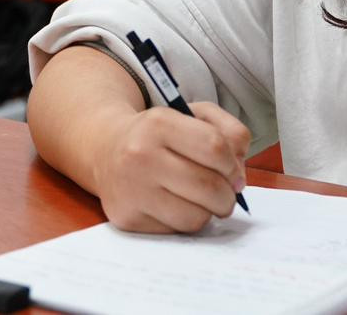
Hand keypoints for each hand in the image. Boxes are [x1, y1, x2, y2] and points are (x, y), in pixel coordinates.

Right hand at [91, 102, 249, 233]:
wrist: (107, 149)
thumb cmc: (160, 134)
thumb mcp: (194, 115)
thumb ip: (229, 132)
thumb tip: (239, 175)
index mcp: (159, 123)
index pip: (215, 148)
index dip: (234, 165)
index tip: (234, 173)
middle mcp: (140, 155)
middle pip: (208, 187)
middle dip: (227, 195)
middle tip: (225, 193)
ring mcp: (131, 190)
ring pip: (195, 217)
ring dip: (208, 212)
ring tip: (202, 199)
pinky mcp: (127, 218)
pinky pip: (175, 231)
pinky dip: (185, 221)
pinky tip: (177, 205)